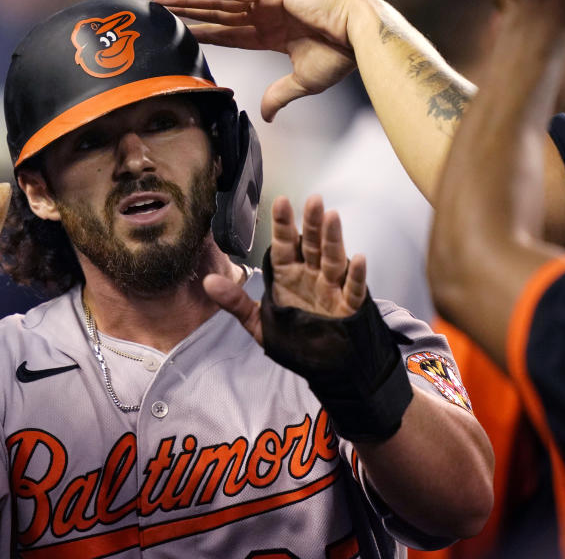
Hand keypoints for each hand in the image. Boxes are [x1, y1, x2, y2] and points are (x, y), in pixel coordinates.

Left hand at [153, 0, 357, 121]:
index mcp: (271, 35)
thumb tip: (266, 116)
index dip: (204, 35)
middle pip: (217, 15)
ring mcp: (268, 0)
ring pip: (219, 1)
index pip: (228, 35)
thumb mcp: (302, 83)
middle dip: (188, 14)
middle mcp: (266, 15)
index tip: (181, 37)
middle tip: (159, 12)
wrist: (359, 38)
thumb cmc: (339, 57)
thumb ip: (279, 96)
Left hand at [204, 195, 367, 342]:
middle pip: (311, 245)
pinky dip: (356, 275)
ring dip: (333, 239)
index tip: (281, 202)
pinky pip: (353, 288)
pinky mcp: (349, 306)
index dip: (283, 225)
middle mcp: (311, 275)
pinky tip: (357, 258)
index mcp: (288, 274)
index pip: (284, 245)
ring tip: (332, 217)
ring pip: (333, 259)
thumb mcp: (257, 321)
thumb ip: (235, 301)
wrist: (319, 363)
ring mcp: (331, 288)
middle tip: (313, 200)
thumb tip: (206, 282)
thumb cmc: (290, 336)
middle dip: (311, 223)